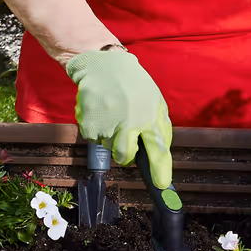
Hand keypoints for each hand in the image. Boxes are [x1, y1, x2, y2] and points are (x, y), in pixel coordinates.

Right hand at [64, 48, 173, 189]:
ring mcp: (107, 123)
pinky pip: (93, 139)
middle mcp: (129, 122)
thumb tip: (160, 153)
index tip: (161, 185)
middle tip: (125, 136)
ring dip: (110, 137)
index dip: (160, 171)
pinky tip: (101, 112)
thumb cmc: (133, 84)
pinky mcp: (89, 123)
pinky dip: (96, 129)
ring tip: (113, 114)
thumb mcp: (155, 101)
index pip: (158, 150)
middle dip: (126, 154)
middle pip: (125, 157)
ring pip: (108, 147)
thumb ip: (159, 127)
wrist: (103, 65)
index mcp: (149, 116)